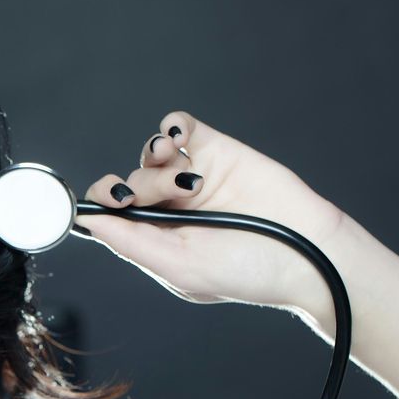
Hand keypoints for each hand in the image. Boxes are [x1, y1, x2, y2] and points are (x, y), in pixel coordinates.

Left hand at [74, 110, 345, 312]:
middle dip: (133, 188)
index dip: (98, 205)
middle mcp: (169, 207)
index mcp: (155, 238)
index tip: (107, 202)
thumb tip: (88, 222)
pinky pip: (178, 126)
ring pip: (149, 155)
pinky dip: (171, 127)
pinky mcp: (215, 150)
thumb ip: (130, 242)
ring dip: (156, 163)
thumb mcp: (181, 267)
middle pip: (125, 182)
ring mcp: (191, 176)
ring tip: (187, 181)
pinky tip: (177, 140)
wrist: (310, 251)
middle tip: (159, 198)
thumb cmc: (248, 272)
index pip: (109, 216)